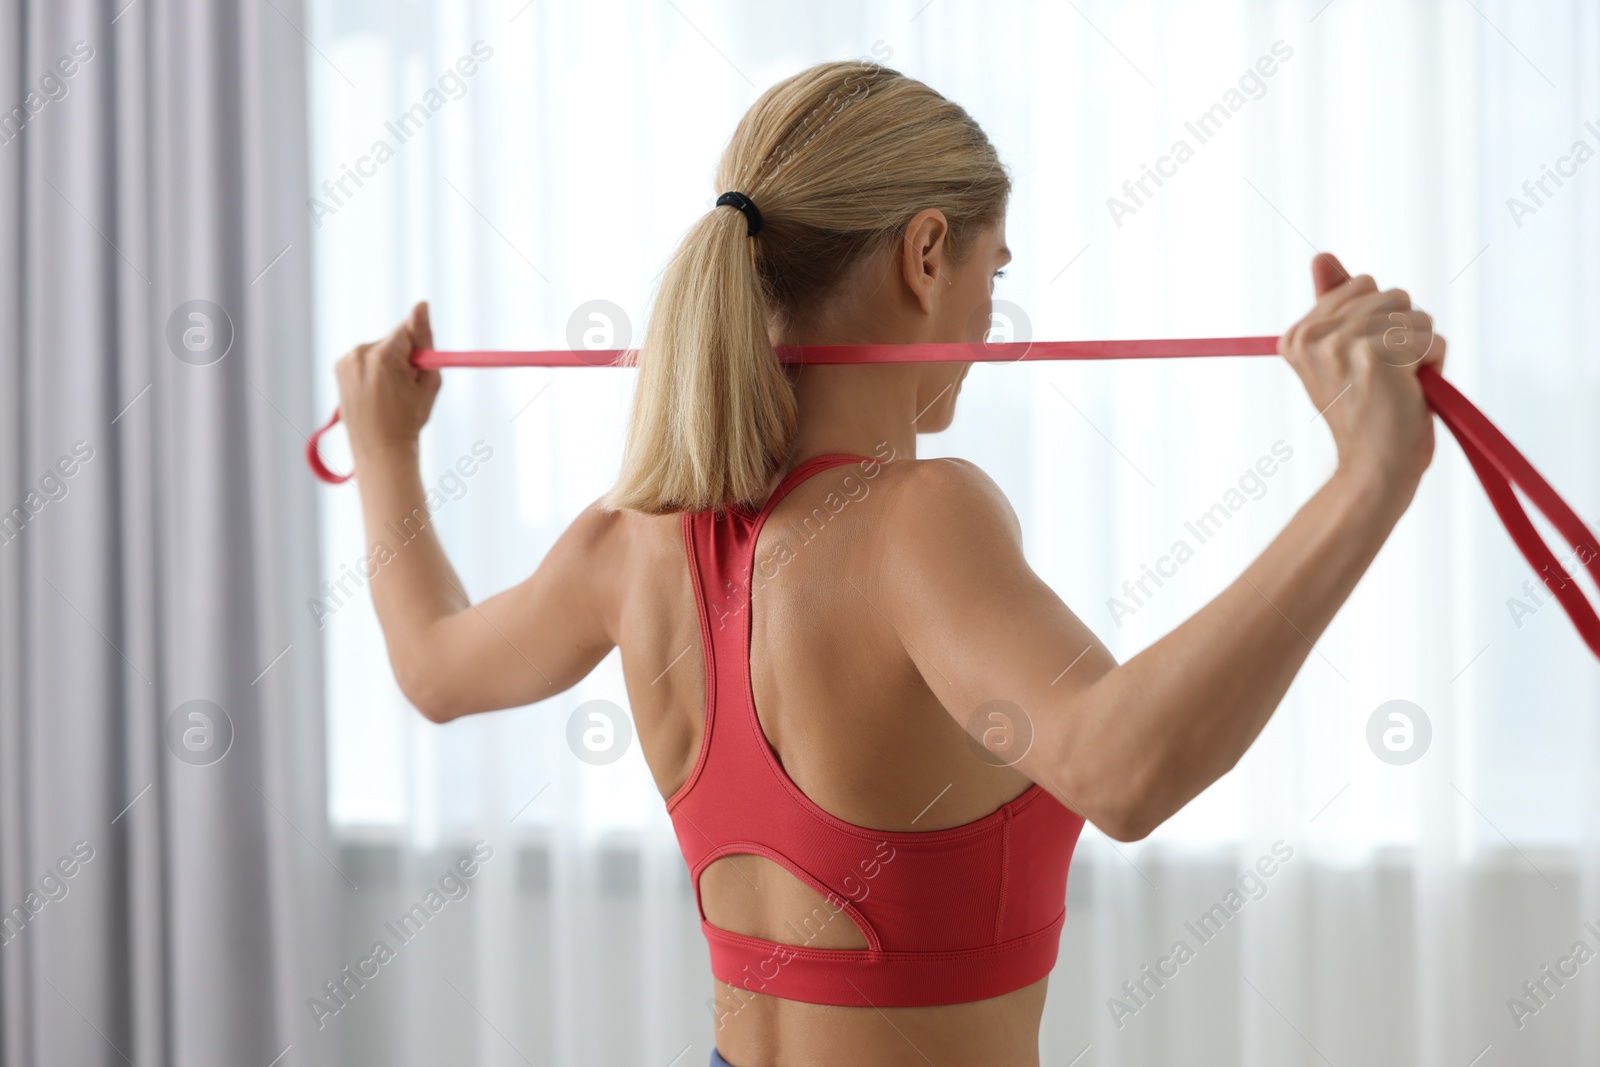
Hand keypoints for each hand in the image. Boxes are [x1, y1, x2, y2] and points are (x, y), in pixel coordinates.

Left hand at [335, 301, 441, 462]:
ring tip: (391, 393)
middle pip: (393, 340)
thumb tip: (421, 304)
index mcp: (382, 357)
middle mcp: (359, 354)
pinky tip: (377, 393)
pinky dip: (375, 370)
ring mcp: (346, 361)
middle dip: (405, 356)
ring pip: (380, 349)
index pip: (408, 330)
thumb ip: (425, 341)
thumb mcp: (428, 382)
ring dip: (389, 363)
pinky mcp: (339, 368)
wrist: (379, 450)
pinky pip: (365, 358)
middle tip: (408, 388)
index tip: (421, 367)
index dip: (420, 347)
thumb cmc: (409, 419)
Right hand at [1280, 253, 1444, 499]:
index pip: (1363, 286)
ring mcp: (1340, 345)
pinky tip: (1414, 391)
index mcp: (1298, 334)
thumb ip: (1335, 303)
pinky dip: (1434, 364)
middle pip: (1391, 294)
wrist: (1375, 468)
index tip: (1366, 363)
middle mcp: (1311, 337)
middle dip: (1404, 332)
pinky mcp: (1375, 357)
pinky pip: (1429, 337)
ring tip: (1401, 385)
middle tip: (1387, 376)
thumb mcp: (1345, 353)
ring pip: (1415, 314)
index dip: (1381, 322)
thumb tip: (1322, 255)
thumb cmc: (1367, 413)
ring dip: (1421, 350)